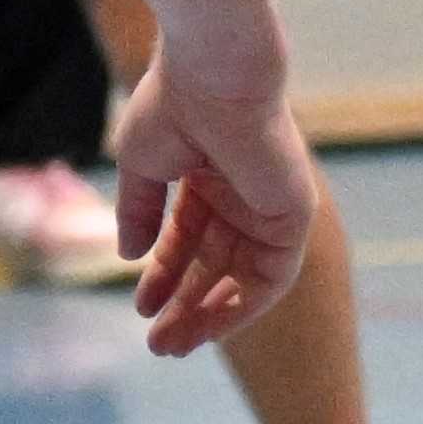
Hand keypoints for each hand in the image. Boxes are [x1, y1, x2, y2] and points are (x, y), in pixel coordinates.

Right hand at [113, 36, 319, 360]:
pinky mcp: (293, 219)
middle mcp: (243, 199)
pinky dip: (240, 305)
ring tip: (170, 345)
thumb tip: (130, 258)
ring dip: (208, 315)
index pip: (186, 240)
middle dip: (185, 306)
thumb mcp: (140, 166)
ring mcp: (270, 211)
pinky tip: (205, 322)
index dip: (163, 276)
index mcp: (208, 180)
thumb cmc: (172, 107)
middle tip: (156, 345)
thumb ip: (139, 213)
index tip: (138, 306)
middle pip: (215, 267)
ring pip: (240, 280)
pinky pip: (270, 278)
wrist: (215, 78)